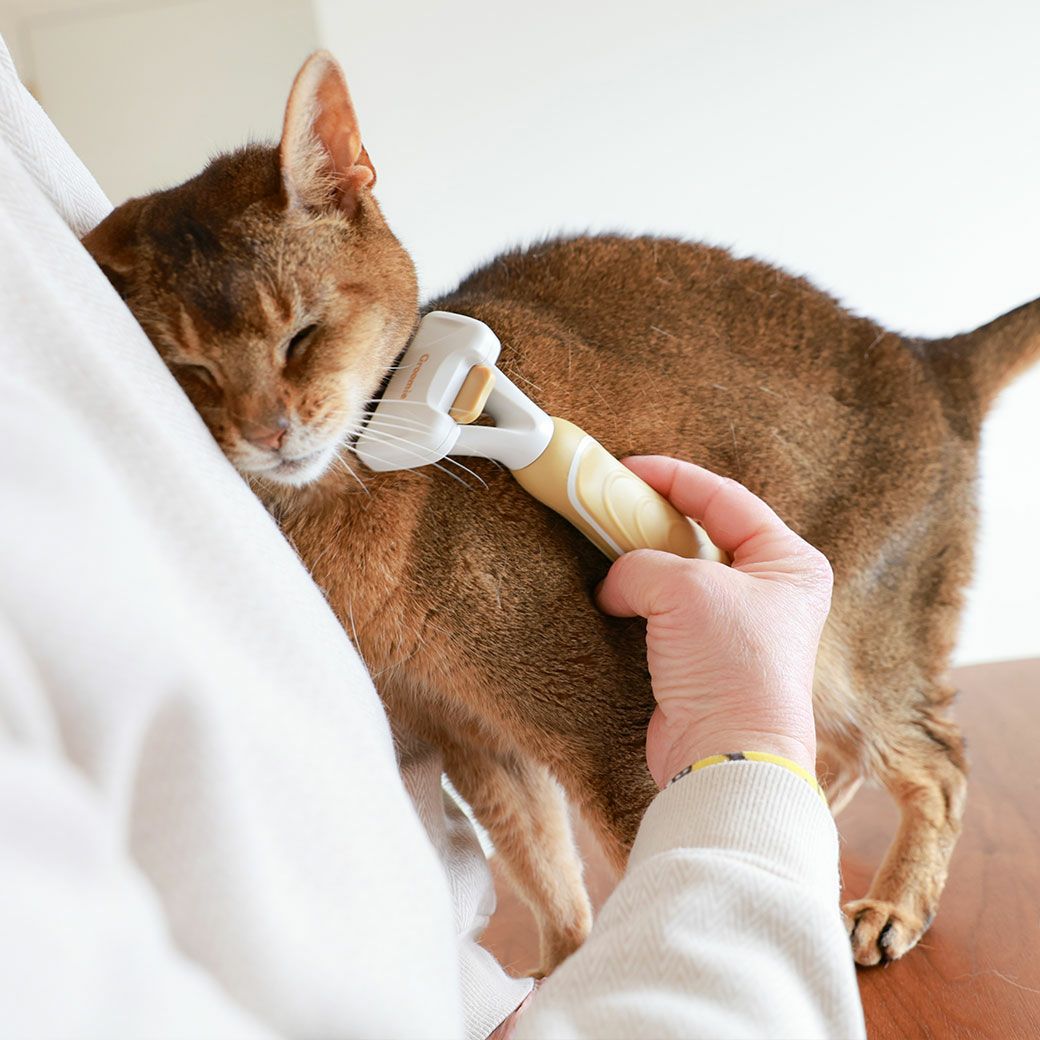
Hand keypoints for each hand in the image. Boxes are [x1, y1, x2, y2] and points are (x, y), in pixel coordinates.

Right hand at [595, 457, 831, 786]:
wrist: (725, 755)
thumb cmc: (732, 667)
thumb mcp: (687, 589)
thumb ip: (642, 563)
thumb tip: (616, 582)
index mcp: (788, 562)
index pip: (725, 499)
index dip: (674, 477)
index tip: (628, 468)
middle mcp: (768, 592)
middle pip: (702, 534)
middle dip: (654, 519)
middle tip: (609, 505)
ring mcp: (735, 627)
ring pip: (679, 575)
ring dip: (642, 562)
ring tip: (605, 547)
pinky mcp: (703, 659)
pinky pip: (664, 613)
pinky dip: (637, 600)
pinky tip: (611, 595)